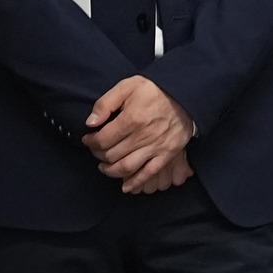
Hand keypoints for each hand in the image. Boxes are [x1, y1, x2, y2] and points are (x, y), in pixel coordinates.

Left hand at [84, 76, 194, 191]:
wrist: (185, 95)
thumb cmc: (154, 90)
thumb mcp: (127, 86)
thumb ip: (106, 103)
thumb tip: (90, 123)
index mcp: (131, 119)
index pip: (103, 140)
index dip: (90, 142)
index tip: (88, 139)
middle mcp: (143, 137)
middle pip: (111, 155)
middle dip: (98, 155)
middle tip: (96, 150)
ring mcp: (155, 148)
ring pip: (126, 168)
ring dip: (110, 171)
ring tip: (104, 166)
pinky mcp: (166, 155)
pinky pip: (148, 174)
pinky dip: (135, 182)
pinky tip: (125, 187)